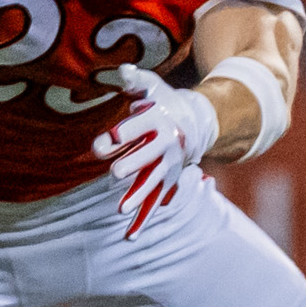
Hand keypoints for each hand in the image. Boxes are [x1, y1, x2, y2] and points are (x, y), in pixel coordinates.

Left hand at [92, 65, 217, 234]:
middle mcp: (165, 145)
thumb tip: (122, 69)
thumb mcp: (152, 87)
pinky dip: (143, 220)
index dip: (125, 132)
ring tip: (120, 208)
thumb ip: (136, 80)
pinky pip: (155, 203)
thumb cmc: (162, 102)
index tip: (109, 137)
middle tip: (115, 173)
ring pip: (152, 183)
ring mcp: (167, 167)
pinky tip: (129, 237)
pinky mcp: (166, 182)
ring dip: (138, 196)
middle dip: (132, 164)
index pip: (139, 127)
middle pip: (147, 156)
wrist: (196, 123)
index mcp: (158, 121)